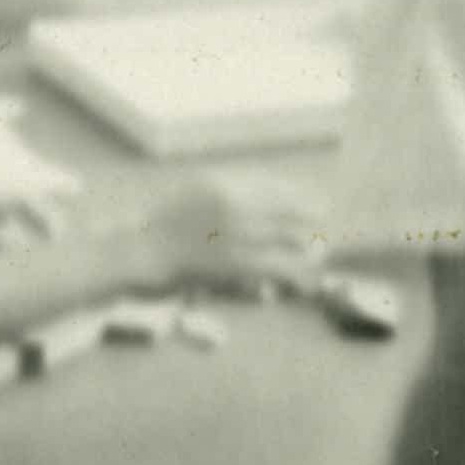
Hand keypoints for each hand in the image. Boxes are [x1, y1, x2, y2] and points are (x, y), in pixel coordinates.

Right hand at [138, 177, 321, 294]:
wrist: (141, 251)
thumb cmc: (166, 224)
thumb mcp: (197, 193)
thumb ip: (232, 192)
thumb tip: (275, 198)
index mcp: (224, 182)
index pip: (277, 185)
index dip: (303, 196)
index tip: (320, 205)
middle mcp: (234, 202)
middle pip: (290, 210)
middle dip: (311, 223)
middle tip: (323, 234)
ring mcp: (236, 231)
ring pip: (289, 238)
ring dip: (308, 249)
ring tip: (318, 258)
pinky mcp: (236, 262)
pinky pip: (277, 266)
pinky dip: (296, 275)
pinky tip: (306, 283)